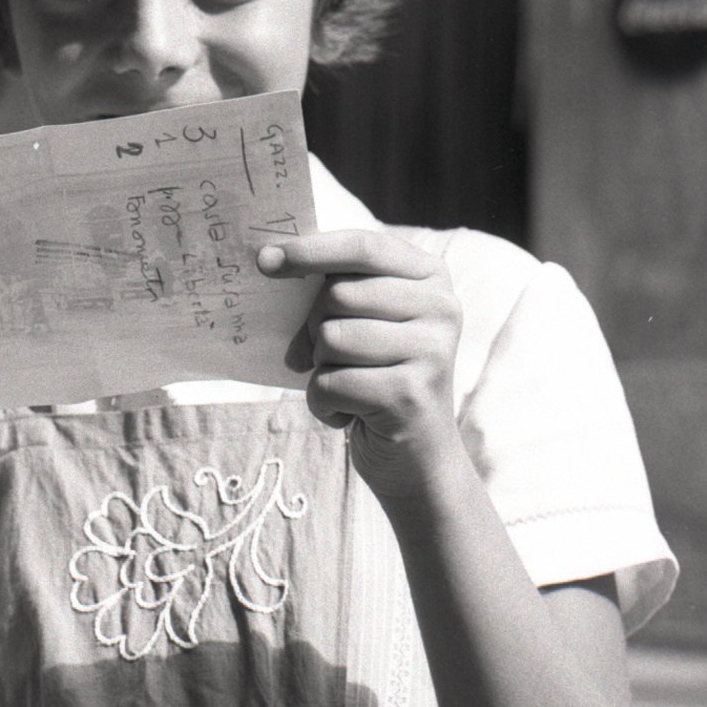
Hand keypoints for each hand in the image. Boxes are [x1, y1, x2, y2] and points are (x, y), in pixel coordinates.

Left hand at [258, 230, 465, 503]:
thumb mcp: (366, 323)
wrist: (418, 459)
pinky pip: (329, 383)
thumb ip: (337, 289)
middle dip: (313, 329)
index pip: (364, 247)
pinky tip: (349, 415)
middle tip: (328, 357)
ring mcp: (430, 352)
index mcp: (430, 279)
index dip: (310, 250)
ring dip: (320, 369)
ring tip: (348, 386)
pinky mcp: (409, 394)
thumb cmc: (378, 379)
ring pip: (331, 338)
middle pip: (339, 294)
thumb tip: (271, 260)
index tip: (265, 259)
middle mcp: (441, 308)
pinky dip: (322, 404)